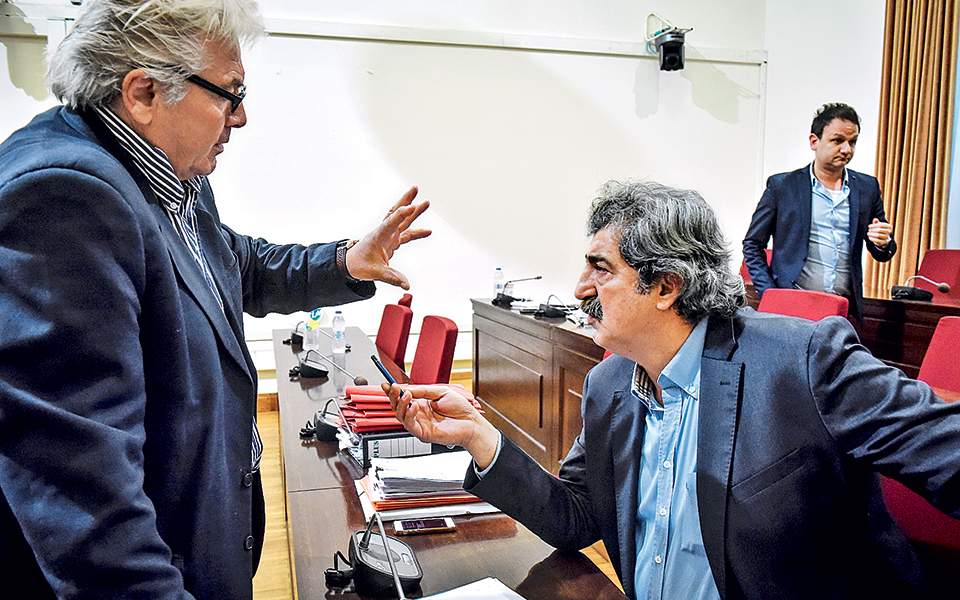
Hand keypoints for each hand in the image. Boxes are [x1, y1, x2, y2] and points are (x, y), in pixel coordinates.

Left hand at [345, 186, 430, 288]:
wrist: (351, 264)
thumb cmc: (359, 265)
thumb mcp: (374, 272)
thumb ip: (391, 277)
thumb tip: (406, 284)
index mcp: (378, 235)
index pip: (390, 222)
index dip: (401, 214)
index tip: (411, 207)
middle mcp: (384, 232)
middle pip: (396, 213)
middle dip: (406, 200)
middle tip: (415, 189)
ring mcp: (389, 235)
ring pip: (402, 220)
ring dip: (413, 211)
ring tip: (426, 203)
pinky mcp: (392, 241)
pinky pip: (406, 233)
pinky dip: (417, 232)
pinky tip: (428, 231)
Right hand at [384, 383, 499, 468]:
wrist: (472, 423)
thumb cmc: (461, 409)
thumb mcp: (440, 392)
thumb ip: (422, 390)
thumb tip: (406, 388)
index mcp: (422, 405)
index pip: (403, 398)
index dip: (393, 392)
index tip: (386, 384)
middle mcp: (419, 415)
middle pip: (399, 407)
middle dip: (393, 397)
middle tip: (393, 388)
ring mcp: (420, 425)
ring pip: (401, 416)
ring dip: (401, 404)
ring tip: (407, 395)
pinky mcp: (423, 434)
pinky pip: (410, 425)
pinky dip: (409, 415)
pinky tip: (414, 406)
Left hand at [867, 218, 892, 247]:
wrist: (883, 239)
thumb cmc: (880, 230)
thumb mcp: (878, 225)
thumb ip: (876, 222)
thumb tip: (875, 219)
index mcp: (889, 226)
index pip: (881, 225)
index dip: (874, 225)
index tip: (869, 226)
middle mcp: (889, 232)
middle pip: (879, 230)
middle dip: (872, 230)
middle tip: (868, 230)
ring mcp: (887, 237)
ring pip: (878, 235)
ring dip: (871, 234)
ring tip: (868, 233)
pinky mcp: (884, 242)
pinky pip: (878, 240)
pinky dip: (872, 239)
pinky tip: (869, 237)